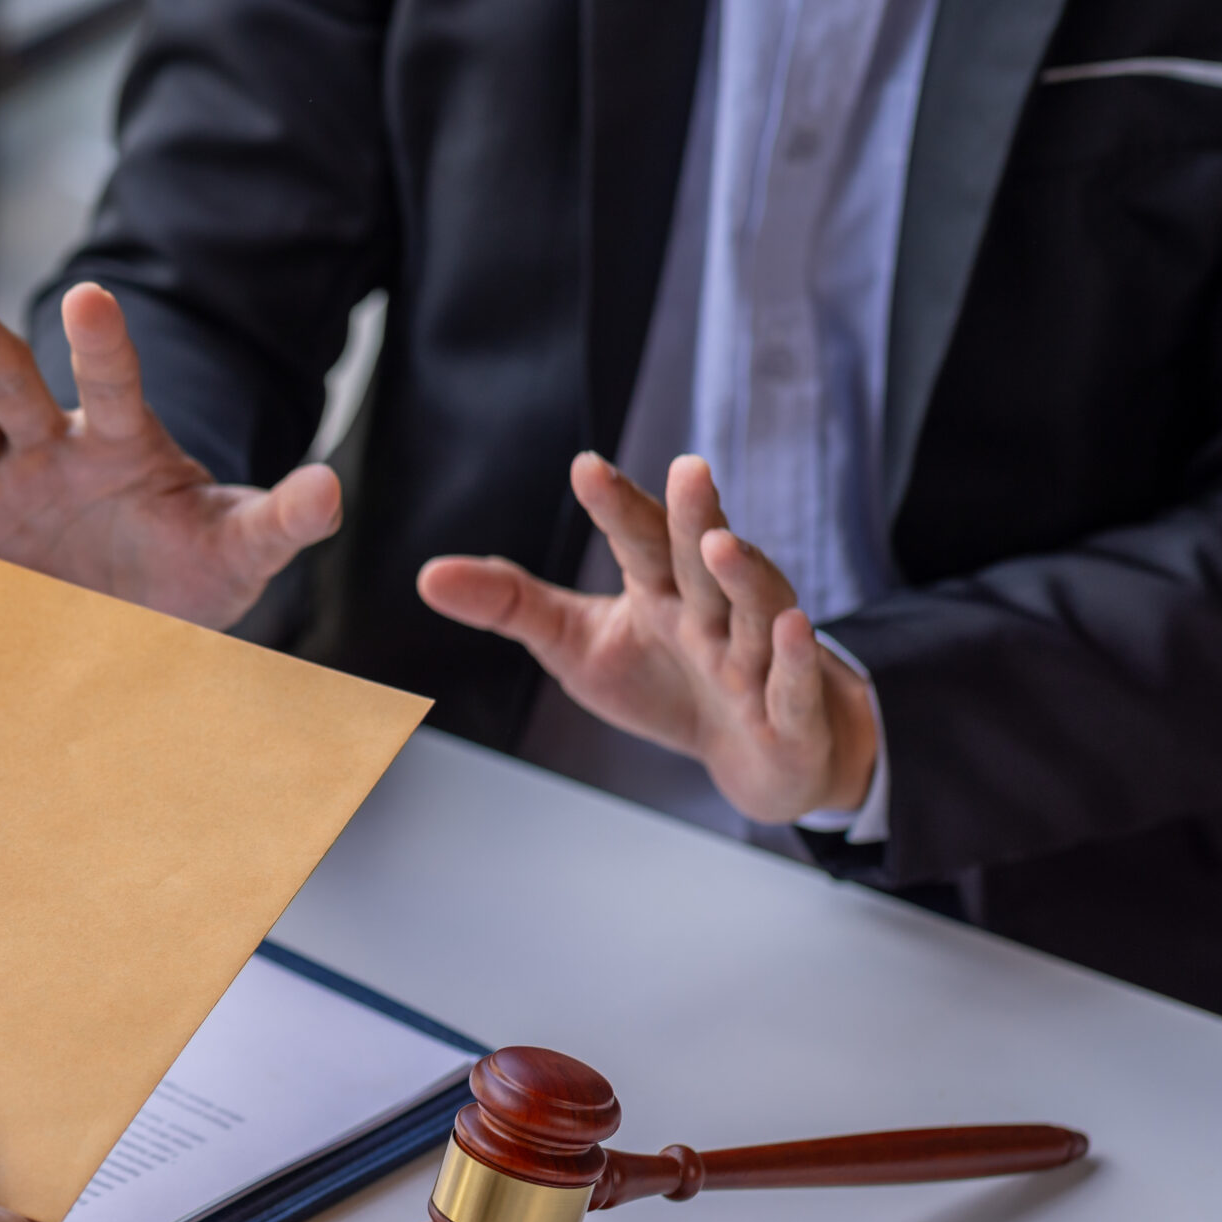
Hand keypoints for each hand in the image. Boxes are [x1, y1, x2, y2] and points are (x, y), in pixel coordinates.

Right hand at [0, 281, 341, 628]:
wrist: (132, 631)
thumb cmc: (188, 580)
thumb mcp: (239, 553)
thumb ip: (278, 520)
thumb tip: (330, 491)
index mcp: (122, 443)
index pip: (112, 384)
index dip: (101, 346)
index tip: (91, 300)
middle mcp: (52, 446)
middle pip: (13, 384)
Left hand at [416, 453, 878, 823]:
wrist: (753, 754)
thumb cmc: (664, 683)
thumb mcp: (576, 643)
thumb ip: (512, 605)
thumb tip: (429, 575)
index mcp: (661, 587)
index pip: (639, 538)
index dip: (615, 505)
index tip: (585, 467)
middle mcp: (713, 611)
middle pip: (700, 558)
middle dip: (693, 514)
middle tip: (686, 468)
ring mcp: (757, 659)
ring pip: (755, 610)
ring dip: (743, 575)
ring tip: (719, 543)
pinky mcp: (788, 711)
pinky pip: (790, 683)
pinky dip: (792, 659)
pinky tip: (792, 627)